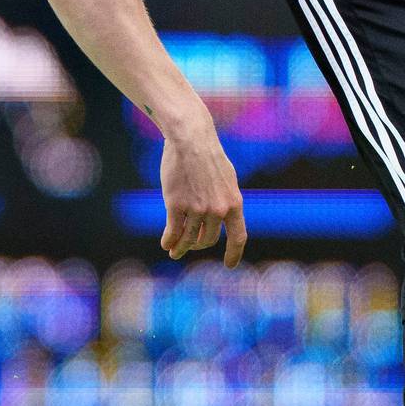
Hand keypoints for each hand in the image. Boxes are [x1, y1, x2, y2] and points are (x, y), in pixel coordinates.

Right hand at [158, 126, 246, 265]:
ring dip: (180, 248)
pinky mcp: (176, 205)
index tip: (229, 265)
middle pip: (207, 240)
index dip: (234, 254)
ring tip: (174, 252)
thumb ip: (226, 202)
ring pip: (188, 238)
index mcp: (234, 203)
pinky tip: (166, 244)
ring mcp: (197, 209)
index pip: (238, 237)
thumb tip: (221, 221)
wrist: (190, 139)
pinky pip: (173, 232)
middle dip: (197, 244)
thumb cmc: (208, 157)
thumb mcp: (226, 180)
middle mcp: (217, 210)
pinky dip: (169, 241)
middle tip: (190, 245)